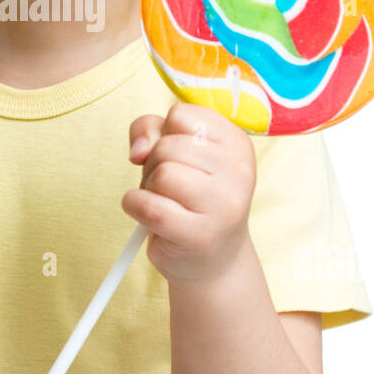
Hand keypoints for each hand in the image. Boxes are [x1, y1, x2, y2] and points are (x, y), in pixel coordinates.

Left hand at [123, 102, 256, 286]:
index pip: (180, 114)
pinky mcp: (199, 234)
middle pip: (168, 145)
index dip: (164, 133)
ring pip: (161, 173)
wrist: (212, 259)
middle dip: (154, 164)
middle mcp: (238, 171)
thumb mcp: (177, 153)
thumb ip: (151, 130)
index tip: (177, 157)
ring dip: (148, 187)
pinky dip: (135, 206)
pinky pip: (148, 206)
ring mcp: (223, 205)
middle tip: (170, 187)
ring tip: (166, 202)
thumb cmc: (190, 197)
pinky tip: (147, 216)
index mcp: (236, 142)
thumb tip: (139, 150)